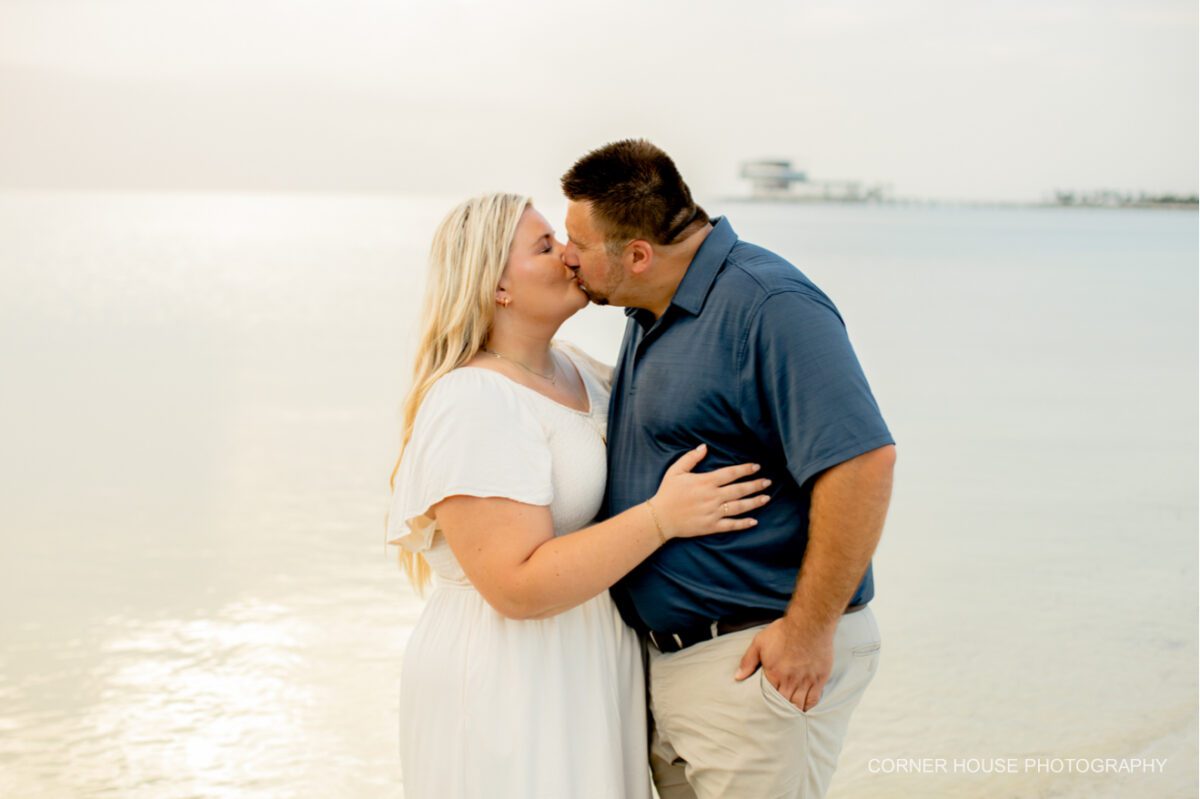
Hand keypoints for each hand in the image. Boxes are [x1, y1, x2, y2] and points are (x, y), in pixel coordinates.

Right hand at [651, 444, 771, 538]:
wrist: (660, 518)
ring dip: (754, 502)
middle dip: (755, 485)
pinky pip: (731, 525)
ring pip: (739, 507)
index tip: (756, 467)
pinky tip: (754, 521)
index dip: (745, 469)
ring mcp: (713, 513)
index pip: (730, 473)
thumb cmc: (667, 492)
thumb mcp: (675, 471)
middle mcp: (712, 497)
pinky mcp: (711, 526)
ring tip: (767, 498)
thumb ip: (690, 458)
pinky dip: (743, 524)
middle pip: (739, 489)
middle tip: (768, 482)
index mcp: (705, 482)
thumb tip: (704, 447)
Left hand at [734, 617, 834, 711]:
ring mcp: (806, 681)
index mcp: (774, 674)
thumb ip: (748, 661)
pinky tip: (805, 709)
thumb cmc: (784, 631)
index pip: (769, 698)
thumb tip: (738, 677)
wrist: (809, 623)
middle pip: (785, 705)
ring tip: (790, 718)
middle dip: (780, 713)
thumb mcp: (760, 643)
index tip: (764, 711)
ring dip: (794, 711)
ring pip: (799, 704)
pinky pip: (814, 699)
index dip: (767, 706)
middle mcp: (790, 681)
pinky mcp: (819, 678)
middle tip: (776, 720)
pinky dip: (809, 707)